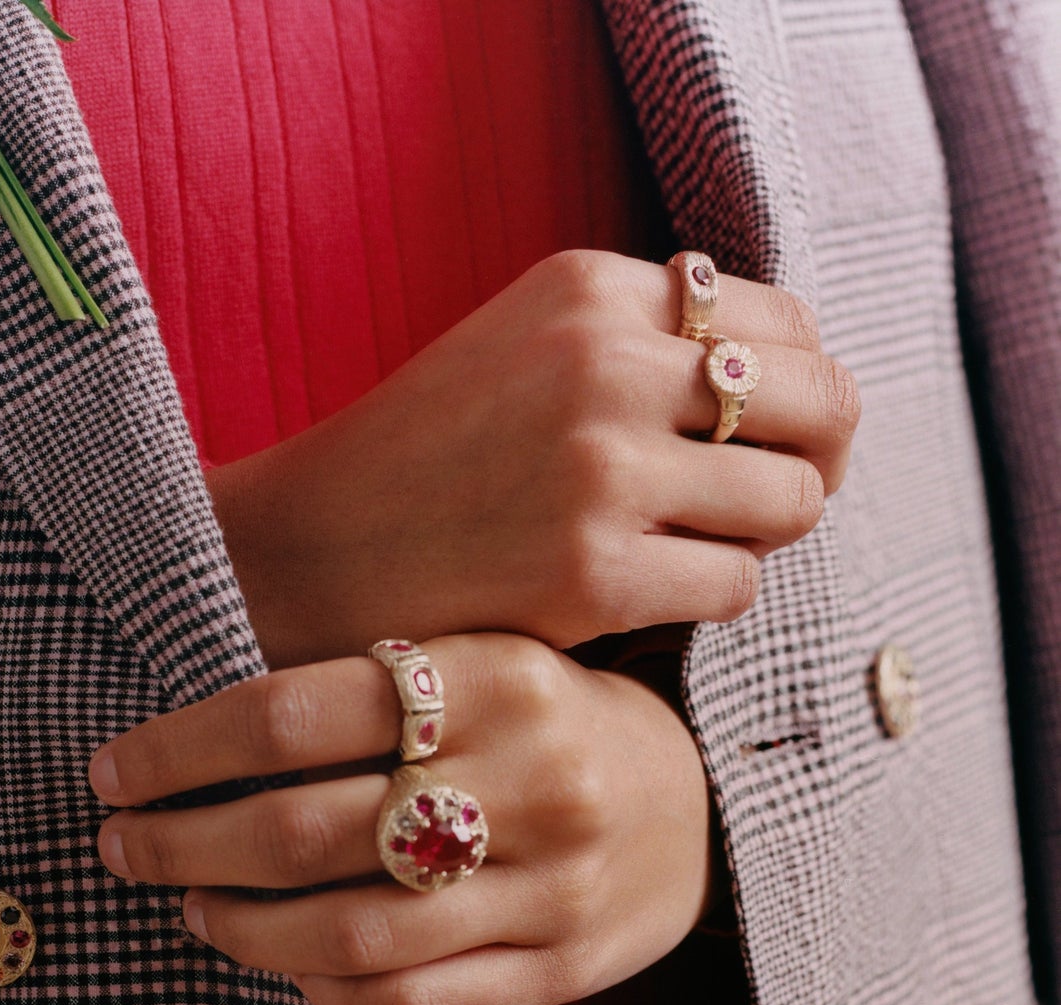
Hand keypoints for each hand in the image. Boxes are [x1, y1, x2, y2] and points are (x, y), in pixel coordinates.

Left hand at [88, 633, 715, 1004]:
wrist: (700, 806)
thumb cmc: (550, 720)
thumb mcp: (482, 659)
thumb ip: (369, 680)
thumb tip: (189, 720)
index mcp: (502, 676)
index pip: (295, 711)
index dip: (181, 747)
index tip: (115, 768)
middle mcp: (534, 782)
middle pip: (304, 829)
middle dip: (182, 843)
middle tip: (122, 845)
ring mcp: (551, 890)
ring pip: (348, 933)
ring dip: (241, 928)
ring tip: (192, 907)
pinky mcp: (561, 971)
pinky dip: (325, 993)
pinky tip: (284, 965)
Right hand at [205, 249, 859, 668]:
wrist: (302, 553)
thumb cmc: (423, 460)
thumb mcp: (524, 345)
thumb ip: (641, 340)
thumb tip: (784, 386)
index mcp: (591, 289)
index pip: (786, 323)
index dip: (797, 391)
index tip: (766, 439)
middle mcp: (606, 366)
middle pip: (820, 405)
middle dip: (812, 462)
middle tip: (770, 504)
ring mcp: (601, 474)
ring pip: (790, 503)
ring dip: (758, 538)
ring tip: (691, 550)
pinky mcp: (592, 577)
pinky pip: (735, 587)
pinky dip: (708, 598)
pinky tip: (646, 595)